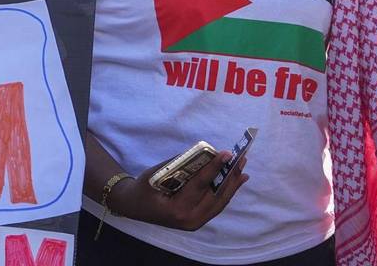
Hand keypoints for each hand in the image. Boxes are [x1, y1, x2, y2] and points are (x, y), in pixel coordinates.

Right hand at [110, 149, 246, 231]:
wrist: (134, 207)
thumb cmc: (142, 188)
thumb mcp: (155, 173)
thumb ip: (178, 165)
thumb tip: (202, 153)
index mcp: (177, 209)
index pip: (201, 185)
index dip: (215, 167)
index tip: (227, 153)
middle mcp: (190, 219)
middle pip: (216, 195)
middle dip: (230, 176)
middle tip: (241, 158)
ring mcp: (196, 223)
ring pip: (220, 202)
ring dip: (232, 184)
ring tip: (242, 168)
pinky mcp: (198, 221)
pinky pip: (216, 205)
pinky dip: (226, 192)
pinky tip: (235, 181)